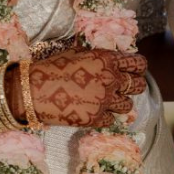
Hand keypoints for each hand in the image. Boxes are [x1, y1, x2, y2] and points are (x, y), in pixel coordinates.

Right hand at [14, 47, 146, 128]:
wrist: (34, 90)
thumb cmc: (53, 67)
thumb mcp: (78, 53)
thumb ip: (98, 58)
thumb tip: (109, 60)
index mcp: (108, 60)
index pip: (138, 64)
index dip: (138, 67)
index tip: (135, 70)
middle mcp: (111, 79)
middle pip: (139, 86)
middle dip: (134, 85)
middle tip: (124, 87)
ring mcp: (105, 101)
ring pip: (128, 105)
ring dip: (120, 102)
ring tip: (109, 100)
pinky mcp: (96, 119)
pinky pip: (111, 120)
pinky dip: (106, 116)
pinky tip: (95, 111)